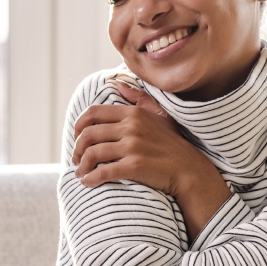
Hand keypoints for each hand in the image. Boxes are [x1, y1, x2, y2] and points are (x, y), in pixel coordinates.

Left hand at [73, 81, 230, 239]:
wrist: (190, 170)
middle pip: (88, 134)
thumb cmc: (173, 145)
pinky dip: (90, 178)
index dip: (78, 126)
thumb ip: (139, 99)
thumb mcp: (159, 115)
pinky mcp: (134, 166)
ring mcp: (133, 146)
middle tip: (76, 159)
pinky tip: (88, 182)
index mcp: (133, 113)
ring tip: (80, 173)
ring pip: (92, 153)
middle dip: (77, 149)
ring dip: (81, 166)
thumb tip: (118, 83)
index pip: (93, 113)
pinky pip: (103, 172)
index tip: (77, 138)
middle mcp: (131, 127)